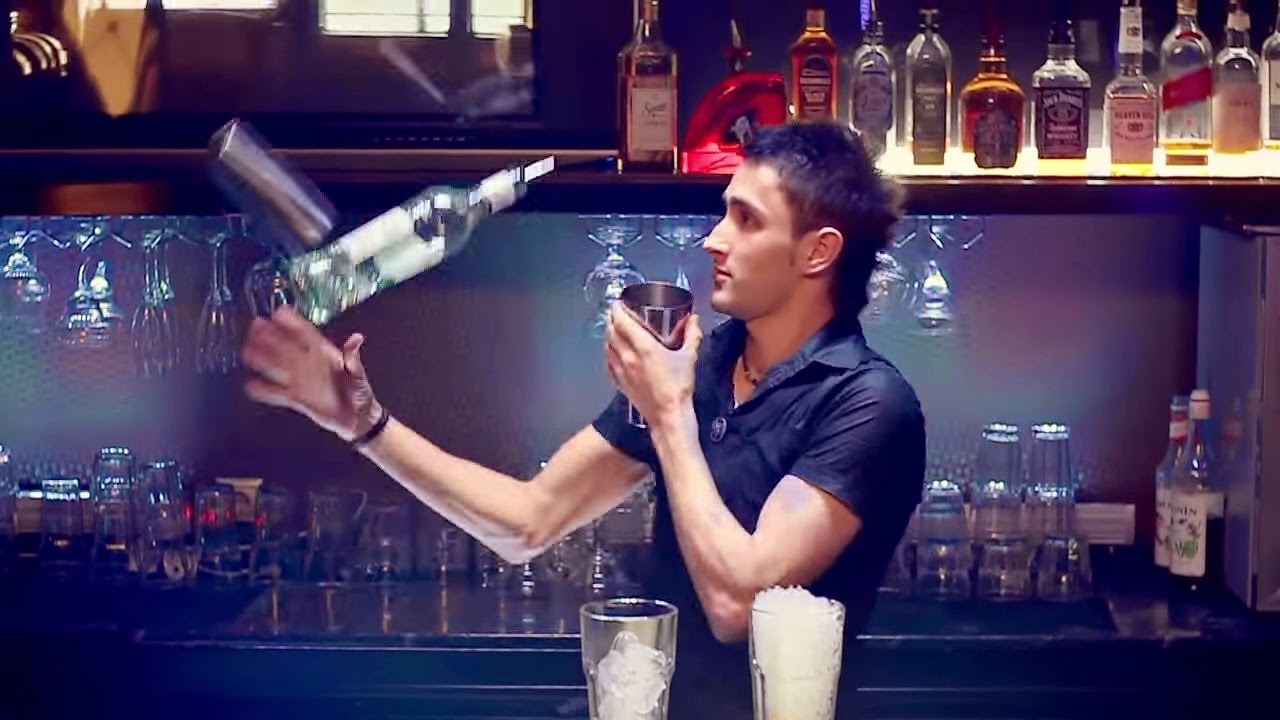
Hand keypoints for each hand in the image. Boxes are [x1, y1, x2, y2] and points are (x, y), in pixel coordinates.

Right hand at [241, 306, 381, 442]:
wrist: (358, 420)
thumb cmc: (361, 395)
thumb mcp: (359, 375)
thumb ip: (353, 359)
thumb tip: (356, 339)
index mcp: (326, 356)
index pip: (307, 335)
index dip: (293, 323)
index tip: (279, 313)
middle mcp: (310, 366)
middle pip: (287, 348)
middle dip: (272, 336)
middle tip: (255, 325)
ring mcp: (302, 382)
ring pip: (279, 367)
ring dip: (264, 359)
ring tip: (247, 350)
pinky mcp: (298, 399)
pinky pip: (278, 393)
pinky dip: (265, 390)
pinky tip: (251, 386)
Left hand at [604, 303, 702, 429]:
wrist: (668, 415)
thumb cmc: (679, 385)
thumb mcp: (689, 357)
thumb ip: (692, 335)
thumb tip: (694, 319)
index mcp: (642, 345)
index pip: (621, 320)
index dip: (617, 309)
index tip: (619, 303)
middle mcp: (627, 355)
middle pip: (611, 331)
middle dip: (612, 319)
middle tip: (618, 313)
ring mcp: (620, 370)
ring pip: (607, 345)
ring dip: (609, 334)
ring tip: (615, 329)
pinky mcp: (619, 382)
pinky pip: (608, 361)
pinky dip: (609, 352)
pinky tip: (614, 352)